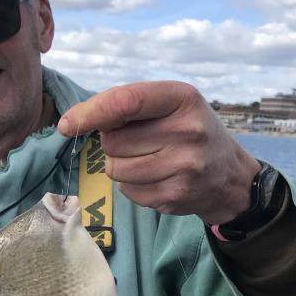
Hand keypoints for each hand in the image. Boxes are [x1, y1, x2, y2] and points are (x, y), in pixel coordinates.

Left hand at [58, 81, 260, 224]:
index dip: (91, 113)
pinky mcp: (174, 197)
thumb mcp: (169, 104)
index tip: (67, 124)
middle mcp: (187, 131)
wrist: (228, 175)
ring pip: (115, 169)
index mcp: (183, 98)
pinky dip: (132, 186)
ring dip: (120, 165)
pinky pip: (126, 191)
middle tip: (140, 142)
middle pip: (113, 141)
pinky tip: (156, 178)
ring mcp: (183, 167)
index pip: (127, 101)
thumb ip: (126, 105)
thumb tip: (72, 122)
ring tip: (149, 160)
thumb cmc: (188, 131)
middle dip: (114, 143)